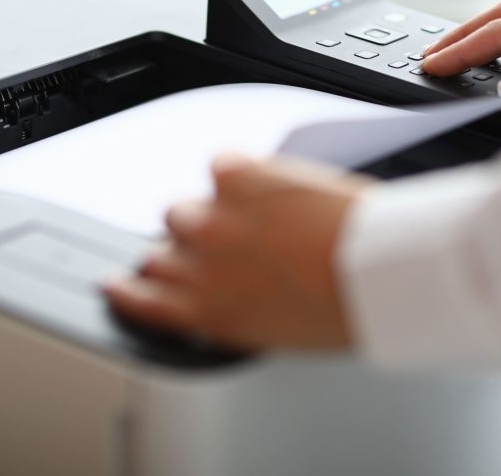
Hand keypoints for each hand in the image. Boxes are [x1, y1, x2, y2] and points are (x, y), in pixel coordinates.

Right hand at [104, 154, 371, 351]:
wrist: (380, 267)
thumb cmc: (349, 309)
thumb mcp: (282, 334)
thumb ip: (239, 313)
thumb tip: (236, 298)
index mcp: (210, 314)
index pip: (143, 302)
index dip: (128, 290)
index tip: (120, 283)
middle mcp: (200, 268)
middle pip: (158, 252)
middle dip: (184, 250)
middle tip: (222, 246)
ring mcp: (213, 219)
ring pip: (182, 209)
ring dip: (209, 210)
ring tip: (253, 214)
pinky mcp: (236, 176)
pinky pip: (222, 165)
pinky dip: (245, 173)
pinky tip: (274, 184)